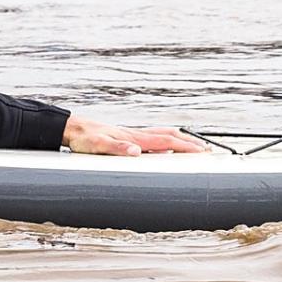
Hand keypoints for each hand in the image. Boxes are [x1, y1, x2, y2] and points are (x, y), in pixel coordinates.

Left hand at [62, 116, 209, 156]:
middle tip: (206, 150)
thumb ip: (118, 149)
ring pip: (163, 135)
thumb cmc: (85, 139)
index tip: (202, 151)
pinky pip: (153, 139)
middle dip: (190, 143)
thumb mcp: (99, 146)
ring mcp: (133, 135)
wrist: (74, 129)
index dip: (185, 147)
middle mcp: (137, 135)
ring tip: (194, 146)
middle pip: (170, 137)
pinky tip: (166, 147)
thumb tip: (137, 152)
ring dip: (180, 140)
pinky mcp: (128, 137)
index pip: (166, 142)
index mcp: (134, 138)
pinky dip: (166, 141)